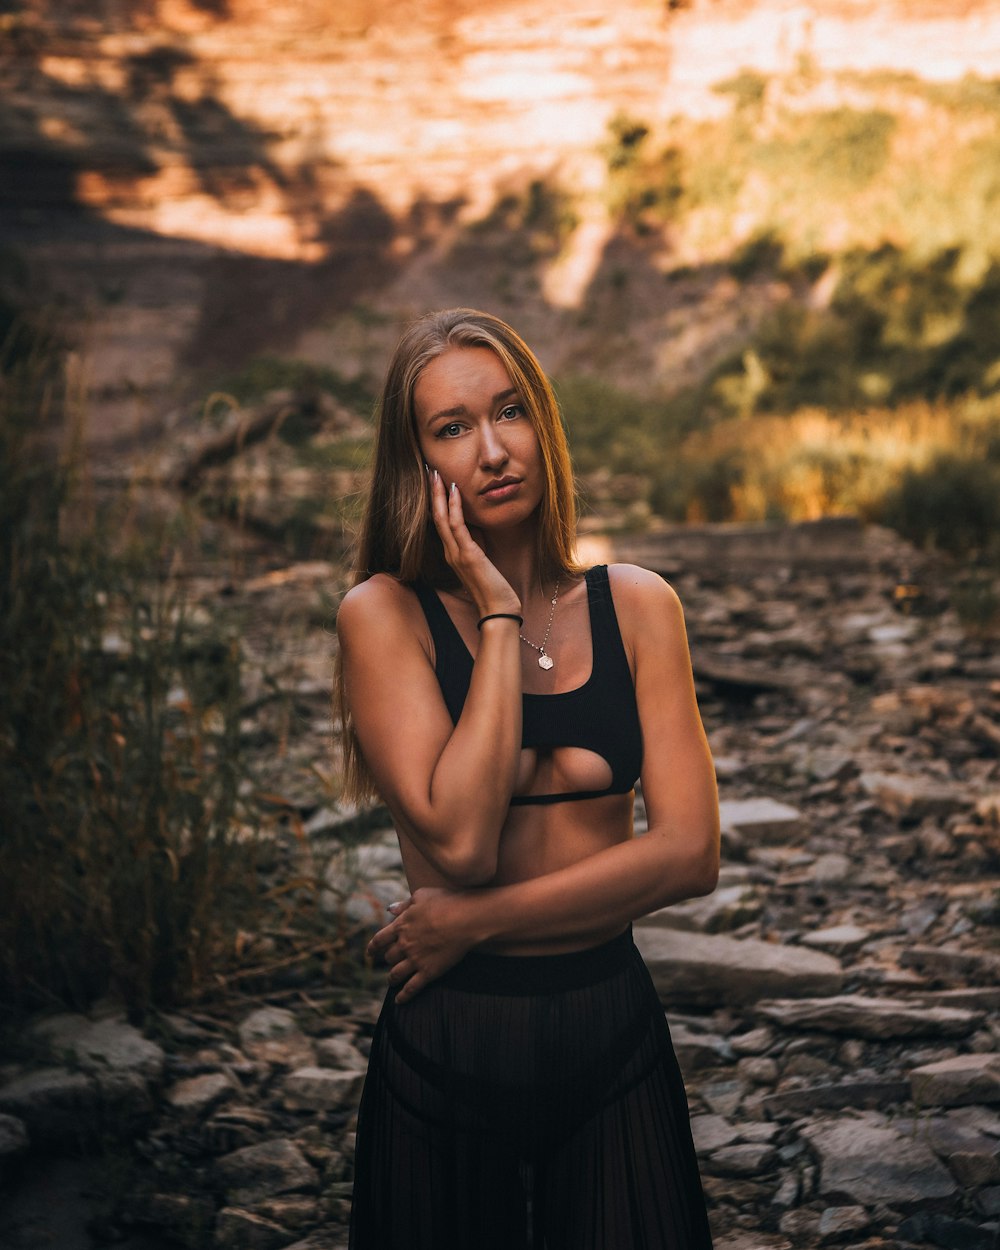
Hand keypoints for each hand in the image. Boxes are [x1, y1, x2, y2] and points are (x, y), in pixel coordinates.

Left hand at [367, 886, 473, 1002]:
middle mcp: (404, 944)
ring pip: (396, 974)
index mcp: (401, 925)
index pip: (380, 939)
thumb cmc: (445, 902)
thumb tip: (390, 909)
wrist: (464, 919)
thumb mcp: (422, 896)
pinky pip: (411, 988)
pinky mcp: (428, 972)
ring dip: (392, 979)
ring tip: (392, 981)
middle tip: (390, 962)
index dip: (373, 947)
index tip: (370, 953)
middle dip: (388, 960)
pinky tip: (399, 1000)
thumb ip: (404, 904)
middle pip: (389, 957)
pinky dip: (403, 996)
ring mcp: (415, 960)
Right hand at [427, 469, 519, 618]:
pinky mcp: (468, 555)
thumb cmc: (493, 588)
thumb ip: (476, 544)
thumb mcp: (483, 561)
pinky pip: (457, 526)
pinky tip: (455, 490)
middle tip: (430, 470)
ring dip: (440, 495)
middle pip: (436, 517)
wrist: (498, 610)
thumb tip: (477, 526)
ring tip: (437, 474)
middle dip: (433, 493)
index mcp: (452, 553)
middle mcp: (450, 552)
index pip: (440, 523)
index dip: (437, 502)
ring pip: (442, 518)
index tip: (436, 482)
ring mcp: (456, 554)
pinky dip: (455, 507)